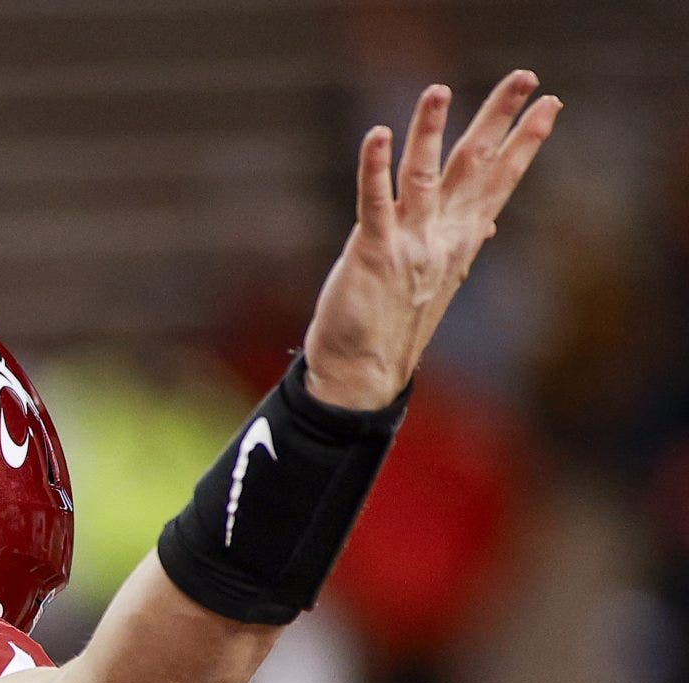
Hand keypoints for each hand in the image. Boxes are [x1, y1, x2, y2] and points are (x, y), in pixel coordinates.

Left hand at [302, 70, 559, 410]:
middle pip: (476, 166)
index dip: (526, 141)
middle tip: (527, 77)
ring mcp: (410, 242)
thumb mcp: (436, 280)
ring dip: (431, 129)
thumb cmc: (393, 322)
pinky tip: (379, 134)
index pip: (501, 180)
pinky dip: (376, 166)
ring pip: (424, 174)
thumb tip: (487, 226)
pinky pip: (374, 201)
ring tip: (438, 89)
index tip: (550, 104)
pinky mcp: (372, 251)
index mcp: (461, 240)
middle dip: (501, 119)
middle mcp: (442, 236)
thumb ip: (460, 245)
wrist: (364, 372)